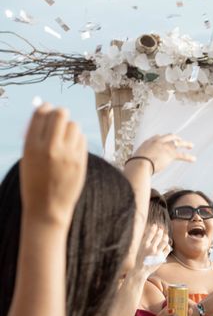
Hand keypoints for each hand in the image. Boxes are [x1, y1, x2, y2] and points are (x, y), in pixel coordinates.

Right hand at [20, 104, 87, 224]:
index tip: (46, 108)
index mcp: (31, 146)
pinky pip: (82, 139)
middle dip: (60, 113)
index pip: (40, 115)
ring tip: (64, 137)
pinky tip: (71, 147)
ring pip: (74, 125)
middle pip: (60, 115)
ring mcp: (67, 154)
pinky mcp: (80, 161)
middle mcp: (50, 148)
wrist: (47, 207)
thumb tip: (44, 114)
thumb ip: (35, 138)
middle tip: (59, 117)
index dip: (44, 108)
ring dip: (70, 127)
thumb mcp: (28, 158)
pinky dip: (77, 139)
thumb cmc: (34, 181)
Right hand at [130, 134, 194, 172]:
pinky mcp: (170, 154)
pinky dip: (189, 157)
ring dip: (186, 144)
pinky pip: (182, 155)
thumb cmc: (135, 165)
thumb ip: (139, 160)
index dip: (162, 139)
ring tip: (191, 145)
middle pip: (169, 136)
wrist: (140, 164)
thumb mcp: (136, 159)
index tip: (165, 140)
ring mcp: (165, 146)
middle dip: (176, 138)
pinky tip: (194, 159)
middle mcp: (158, 141)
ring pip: (178, 143)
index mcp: (149, 142)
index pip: (158, 137)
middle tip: (180, 140)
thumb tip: (135, 168)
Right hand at [134, 224, 171, 276]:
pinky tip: (166, 245)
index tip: (155, 225)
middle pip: (158, 236)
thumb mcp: (139, 249)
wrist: (140, 270)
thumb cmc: (139, 259)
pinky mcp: (161, 257)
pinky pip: (167, 249)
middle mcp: (151, 248)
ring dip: (166, 237)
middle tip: (162, 229)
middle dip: (161, 231)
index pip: (150, 233)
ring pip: (164, 241)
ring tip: (165, 235)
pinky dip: (168, 245)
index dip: (154, 228)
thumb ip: (144, 242)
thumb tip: (149, 233)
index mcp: (144, 245)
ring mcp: (157, 253)